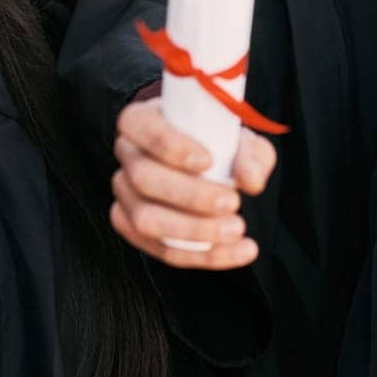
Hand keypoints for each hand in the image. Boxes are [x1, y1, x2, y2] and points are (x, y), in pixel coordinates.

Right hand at [109, 99, 275, 269]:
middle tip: (232, 203)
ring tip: (236, 230)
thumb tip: (250, 180)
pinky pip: (160, 249)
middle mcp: (127, 155)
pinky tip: (236, 251)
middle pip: (143, 178)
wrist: (210, 164)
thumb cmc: (219, 142)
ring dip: (194, 231)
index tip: (208, 161)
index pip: (139, 125)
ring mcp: (125, 195)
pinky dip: (201, 256)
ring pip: (145, 220)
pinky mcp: (134, 228)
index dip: (169, 145)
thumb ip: (251, 155)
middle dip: (190, 196)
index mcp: (141, 120)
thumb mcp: (241, 138)